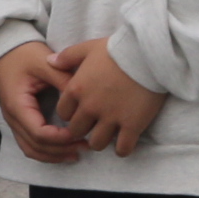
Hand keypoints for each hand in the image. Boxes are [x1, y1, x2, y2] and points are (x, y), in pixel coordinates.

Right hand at [0, 40, 84, 163]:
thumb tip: (85, 99)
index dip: (61, 138)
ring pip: (31, 149)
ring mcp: (13, 121)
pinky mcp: (18, 121)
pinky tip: (64, 150)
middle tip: (86, 145)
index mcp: (17, 104)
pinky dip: (46, 152)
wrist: (5, 50)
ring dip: (54, 155)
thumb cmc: (24, 54)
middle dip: (61, 149)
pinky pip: (30, 144)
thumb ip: (64, 80)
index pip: (39, 133)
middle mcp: (12, 117)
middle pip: (36, 146)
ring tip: (77, 152)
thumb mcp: (45, 63)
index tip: (80, 133)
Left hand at [46, 37, 165, 155]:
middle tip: (92, 127)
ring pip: (96, 144)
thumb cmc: (117, 49)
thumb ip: (66, 57)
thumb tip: (50, 61)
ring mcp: (111, 118)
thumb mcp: (87, 48)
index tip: (79, 113)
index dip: (70, 115)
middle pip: (76, 131)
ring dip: (100, 142)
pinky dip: (122, 149)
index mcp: (76, 89)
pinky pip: (123, 148)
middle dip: (82, 130)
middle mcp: (90, 107)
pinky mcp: (132, 125)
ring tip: (108, 136)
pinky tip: (125, 142)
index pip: (62, 113)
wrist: (148, 54)